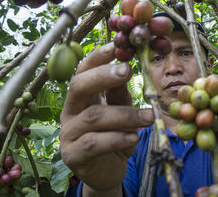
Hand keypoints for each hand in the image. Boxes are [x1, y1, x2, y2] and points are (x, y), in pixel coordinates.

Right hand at [59, 43, 153, 193]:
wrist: (108, 171)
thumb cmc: (116, 136)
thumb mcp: (120, 111)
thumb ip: (121, 93)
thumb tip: (129, 65)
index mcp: (81, 96)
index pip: (83, 70)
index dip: (98, 57)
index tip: (117, 46)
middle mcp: (70, 111)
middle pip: (79, 86)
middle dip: (103, 76)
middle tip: (127, 71)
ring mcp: (69, 133)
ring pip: (93, 117)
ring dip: (125, 114)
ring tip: (148, 117)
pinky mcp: (73, 155)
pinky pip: (93, 144)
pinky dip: (116, 139)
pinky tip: (133, 138)